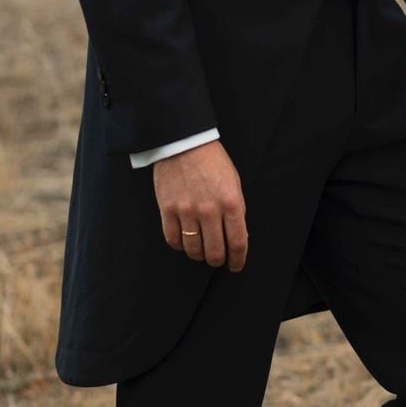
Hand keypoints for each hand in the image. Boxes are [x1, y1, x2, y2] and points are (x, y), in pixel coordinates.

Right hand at [154, 140, 247, 271]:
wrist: (184, 141)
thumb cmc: (212, 160)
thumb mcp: (234, 181)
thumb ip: (236, 209)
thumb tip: (237, 234)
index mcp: (231, 201)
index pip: (237, 242)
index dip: (237, 259)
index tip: (236, 265)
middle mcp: (209, 210)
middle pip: (214, 252)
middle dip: (217, 260)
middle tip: (217, 258)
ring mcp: (187, 211)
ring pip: (193, 249)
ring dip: (198, 254)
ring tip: (201, 249)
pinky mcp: (167, 210)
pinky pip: (173, 240)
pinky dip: (179, 245)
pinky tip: (184, 240)